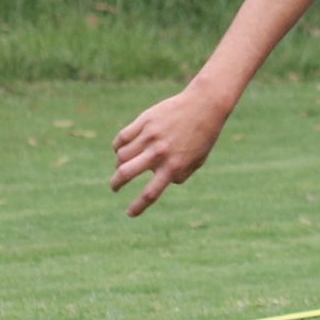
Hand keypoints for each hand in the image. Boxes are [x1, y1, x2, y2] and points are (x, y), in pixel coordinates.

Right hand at [110, 87, 229, 216]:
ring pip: (121, 156)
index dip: (138, 207)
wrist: (204, 105)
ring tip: (124, 163)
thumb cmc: (203, 136)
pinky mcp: (144, 121)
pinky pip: (121, 139)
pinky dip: (118, 147)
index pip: (151, 193)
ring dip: (119, 163)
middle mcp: (160, 153)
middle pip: (125, 173)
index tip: (129, 213)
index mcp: (174, 166)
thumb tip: (162, 184)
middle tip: (115, 187)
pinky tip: (122, 149)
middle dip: (116, 184)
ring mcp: (150, 136)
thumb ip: (179, 174)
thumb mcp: (197, 160)